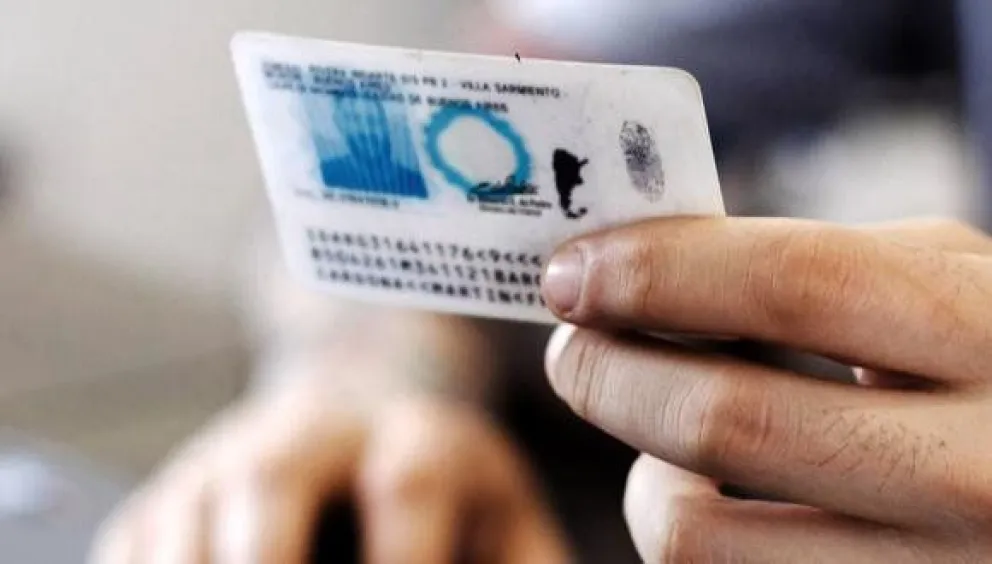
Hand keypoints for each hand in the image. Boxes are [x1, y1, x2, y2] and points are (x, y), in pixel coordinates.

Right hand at [90, 385, 567, 562]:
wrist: (355, 403)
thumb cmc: (448, 492)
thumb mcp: (503, 520)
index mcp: (418, 434)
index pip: (413, 482)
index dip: (410, 560)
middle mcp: (315, 431)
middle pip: (275, 481)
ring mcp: (228, 455)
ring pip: (191, 516)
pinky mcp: (165, 490)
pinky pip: (135, 545)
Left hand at [542, 217, 991, 561]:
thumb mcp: (956, 288)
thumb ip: (821, 271)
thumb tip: (649, 272)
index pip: (793, 284)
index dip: (657, 270)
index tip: (571, 270)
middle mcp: (980, 471)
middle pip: (726, 421)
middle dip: (608, 373)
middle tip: (573, 346)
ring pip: (700, 537)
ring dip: (638, 469)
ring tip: (642, 421)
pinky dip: (688, 530)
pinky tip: (701, 490)